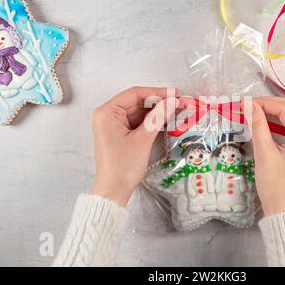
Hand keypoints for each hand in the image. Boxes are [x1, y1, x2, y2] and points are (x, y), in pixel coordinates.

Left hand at [91, 86, 177, 205]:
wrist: (113, 191)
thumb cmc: (121, 168)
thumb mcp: (142, 140)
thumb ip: (158, 117)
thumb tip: (172, 101)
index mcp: (106, 113)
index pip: (134, 94)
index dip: (156, 92)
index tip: (174, 93)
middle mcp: (107, 116)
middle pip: (137, 101)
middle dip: (158, 101)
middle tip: (178, 101)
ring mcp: (114, 125)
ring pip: (139, 111)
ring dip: (156, 111)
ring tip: (175, 110)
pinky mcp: (120, 133)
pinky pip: (138, 121)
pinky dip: (152, 121)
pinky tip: (166, 120)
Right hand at [248, 97, 284, 214]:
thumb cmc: (277, 188)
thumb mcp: (264, 154)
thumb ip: (258, 126)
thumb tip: (251, 107)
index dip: (266, 103)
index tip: (250, 103)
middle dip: (271, 104)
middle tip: (252, 105)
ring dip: (276, 112)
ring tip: (256, 112)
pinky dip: (280, 122)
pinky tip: (266, 123)